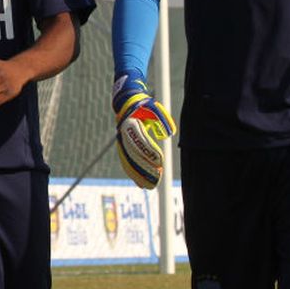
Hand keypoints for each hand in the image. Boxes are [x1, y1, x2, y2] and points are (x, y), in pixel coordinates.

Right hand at [113, 70, 175, 188]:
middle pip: (133, 156)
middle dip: (144, 169)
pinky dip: (133, 173)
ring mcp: (122, 142)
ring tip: (146, 187)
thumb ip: (161, 119)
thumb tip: (167, 134)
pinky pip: (126, 163)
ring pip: (128, 162)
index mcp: (130, 125)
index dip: (150, 153)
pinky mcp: (123, 147)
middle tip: (156, 180)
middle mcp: (123, 136)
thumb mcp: (153, 108)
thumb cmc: (143, 105)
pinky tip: (139, 183)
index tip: (160, 162)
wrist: (126, 102)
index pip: (141, 143)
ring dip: (137, 175)